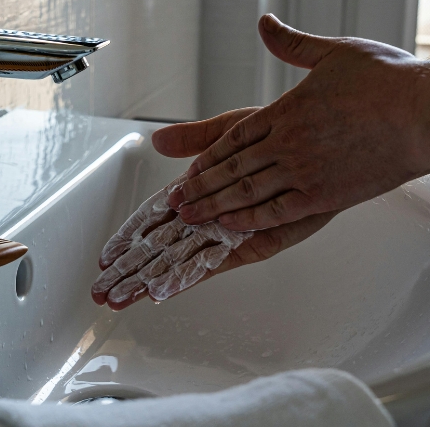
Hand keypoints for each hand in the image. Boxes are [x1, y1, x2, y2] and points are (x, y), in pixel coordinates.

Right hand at [92, 111, 337, 309]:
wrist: (328, 145)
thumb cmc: (285, 136)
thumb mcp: (230, 132)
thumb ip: (194, 141)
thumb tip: (158, 141)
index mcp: (201, 192)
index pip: (154, 219)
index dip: (129, 236)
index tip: (106, 255)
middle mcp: (211, 217)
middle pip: (160, 248)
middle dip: (130, 270)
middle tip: (101, 290)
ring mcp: (230, 233)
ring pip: (179, 261)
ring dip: (148, 280)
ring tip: (120, 298)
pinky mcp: (253, 244)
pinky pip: (214, 264)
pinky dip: (185, 278)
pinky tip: (161, 291)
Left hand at [168, 14, 429, 230]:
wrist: (426, 112)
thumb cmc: (386, 80)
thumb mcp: (333, 53)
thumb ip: (293, 44)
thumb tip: (265, 24)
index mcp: (286, 110)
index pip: (233, 137)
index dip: (207, 154)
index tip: (188, 168)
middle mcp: (287, 142)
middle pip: (231, 169)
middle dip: (200, 188)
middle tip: (174, 202)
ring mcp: (304, 171)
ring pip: (246, 193)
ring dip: (214, 207)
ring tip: (190, 219)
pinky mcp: (324, 196)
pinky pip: (277, 212)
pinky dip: (250, 220)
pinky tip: (231, 227)